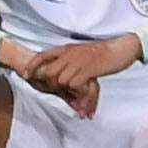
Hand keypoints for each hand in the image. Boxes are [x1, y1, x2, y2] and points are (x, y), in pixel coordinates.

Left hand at [22, 35, 139, 117]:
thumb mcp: (82, 51)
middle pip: (48, 73)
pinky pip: (73, 84)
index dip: (32, 65)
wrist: (122, 48)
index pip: (43, 55)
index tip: (24, 75)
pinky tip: (84, 97)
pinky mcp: (88, 70)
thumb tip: (59, 71)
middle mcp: (70, 54)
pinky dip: (77, 92)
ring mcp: (79, 61)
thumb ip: (69, 59)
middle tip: (62, 94)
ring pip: (60, 81)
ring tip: (77, 100)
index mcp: (68, 49)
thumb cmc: (104, 52)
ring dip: (67, 92)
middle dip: (51, 85)